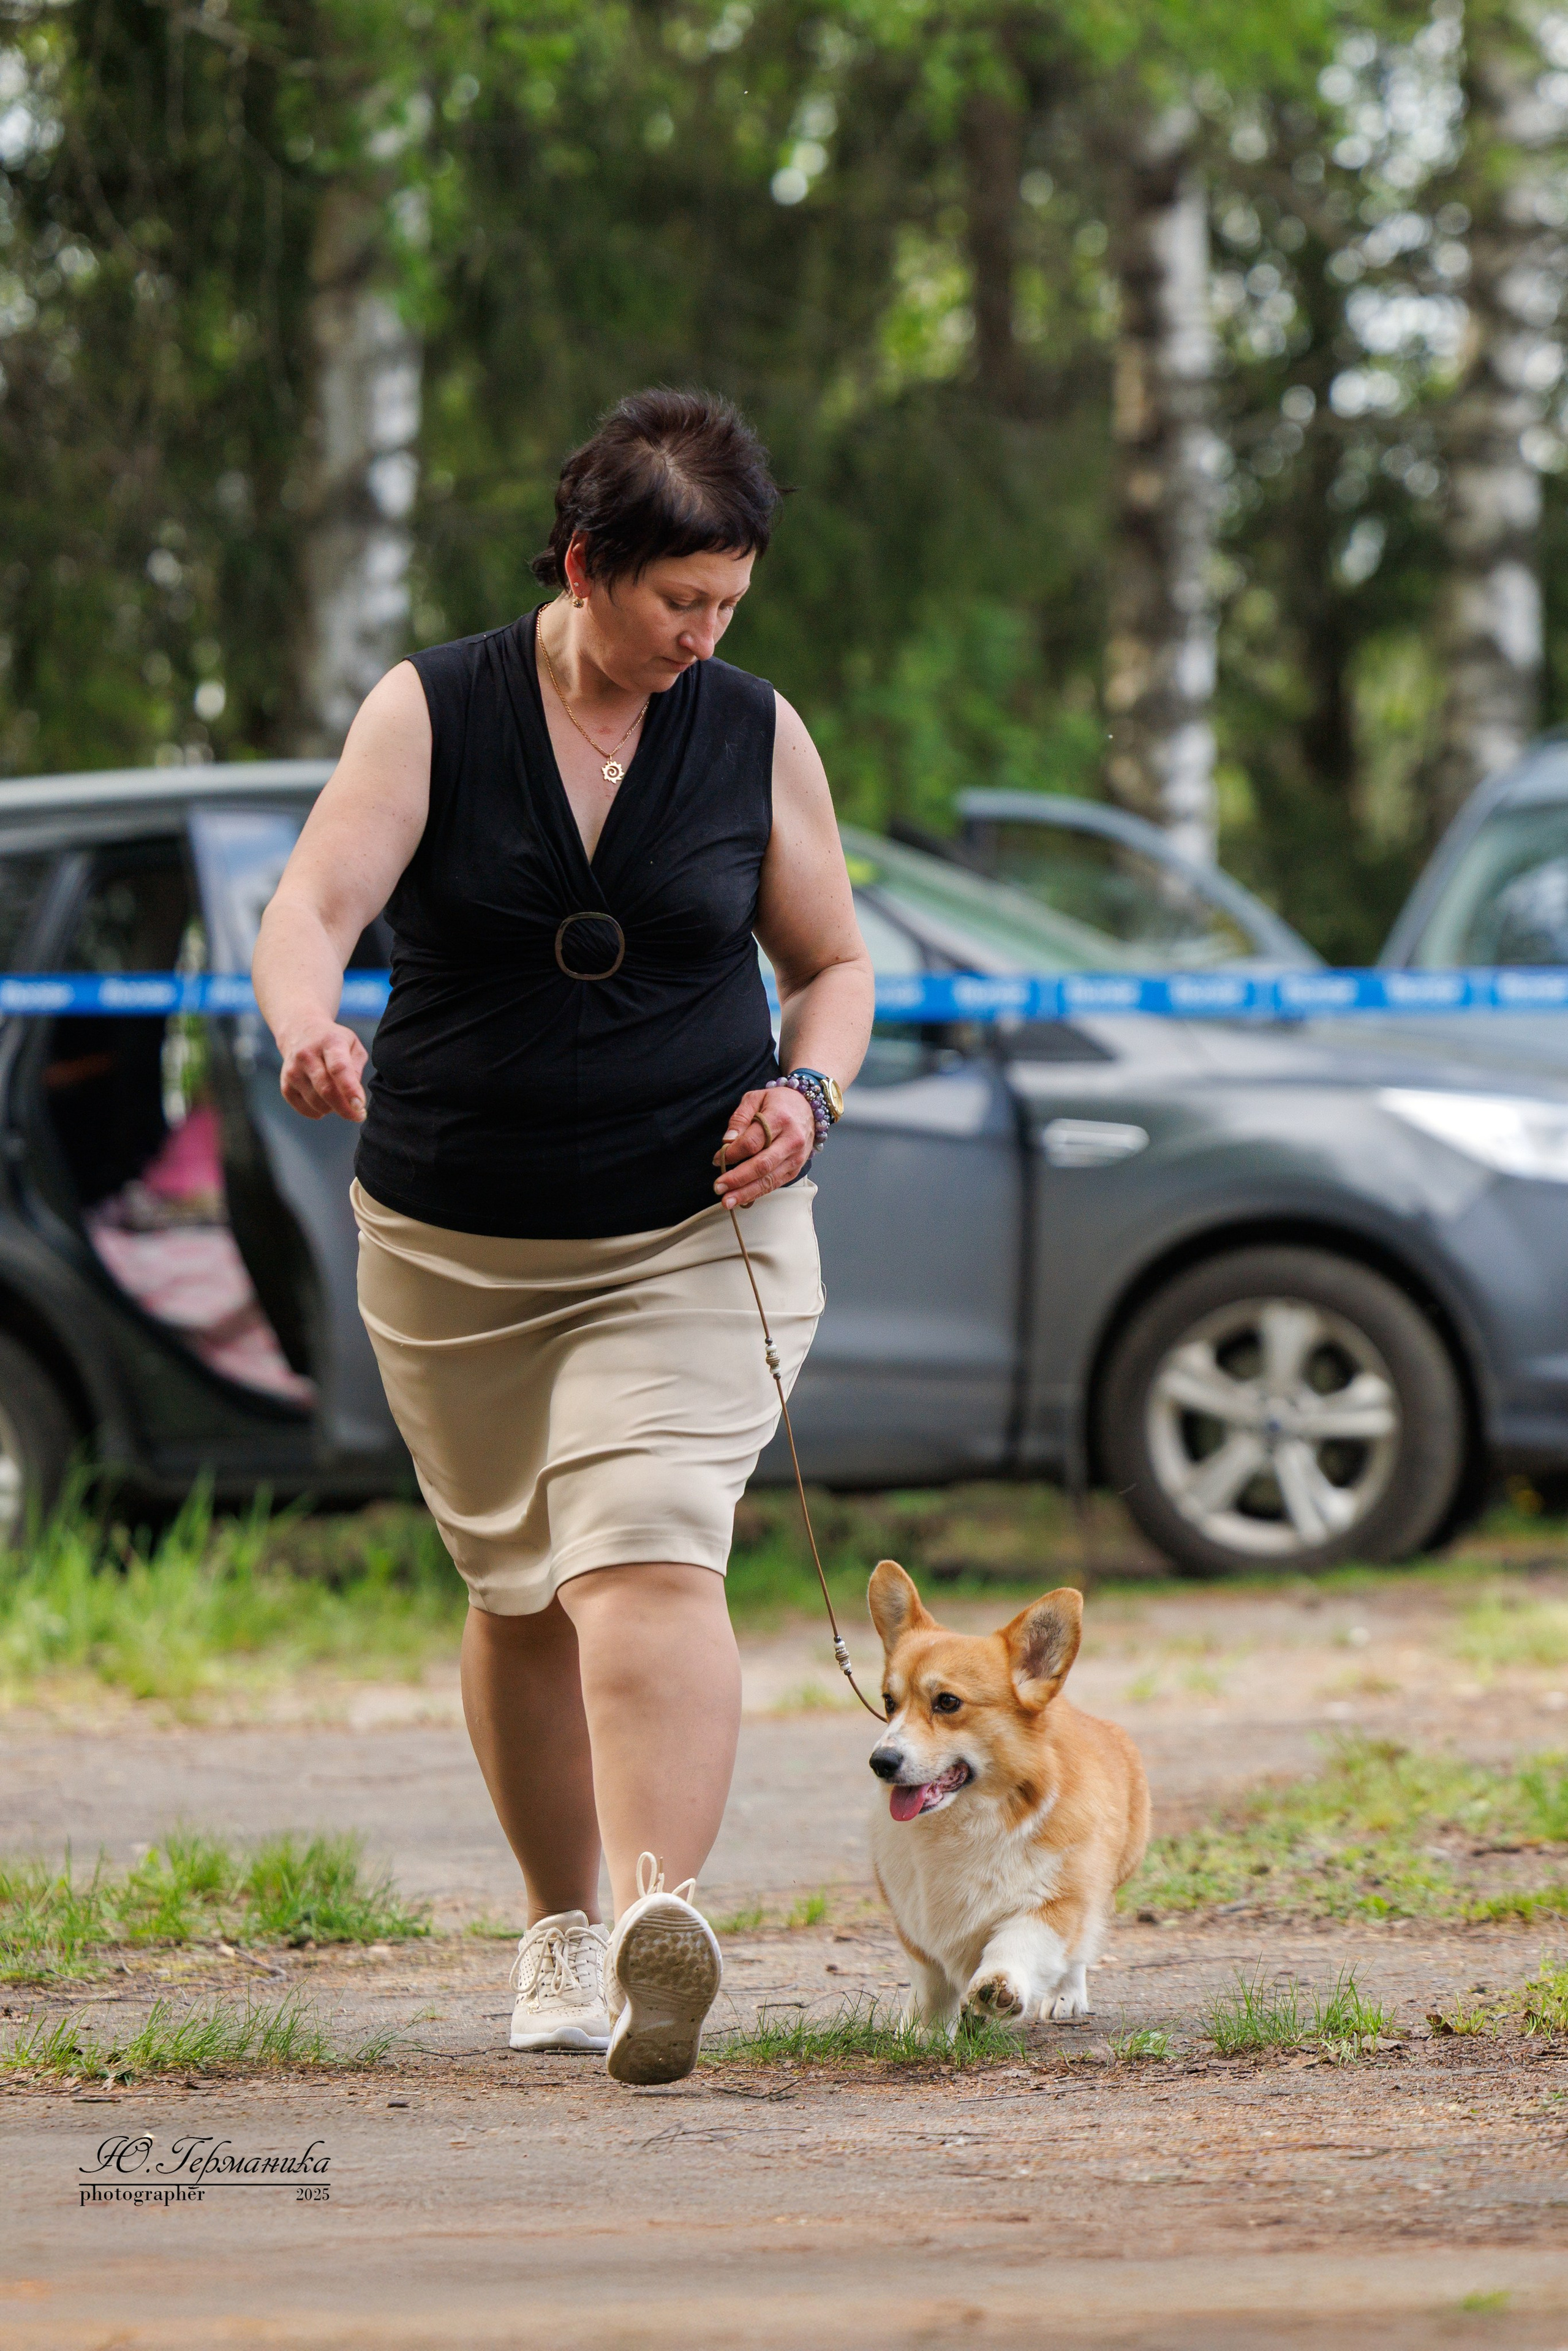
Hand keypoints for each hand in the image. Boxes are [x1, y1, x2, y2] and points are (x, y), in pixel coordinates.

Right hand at [278, 1019, 369, 1122]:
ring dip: (332, 1108)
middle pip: (326, 1090)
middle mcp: (307, 1055)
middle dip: (344, 1108)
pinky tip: (325, 1103)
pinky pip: (303, 1108)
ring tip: (340, 1100)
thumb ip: (357, 1068)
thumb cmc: (332, 1041)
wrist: (300, 1031)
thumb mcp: (352, 1044)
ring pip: (316, 1102)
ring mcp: (293, 1070)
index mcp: (329, 1042)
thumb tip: (353, 1095)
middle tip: (357, 1115)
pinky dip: (318, 1112)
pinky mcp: (285, 1084)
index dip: (350, 1090)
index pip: (339, 1068)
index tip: (359, 1106)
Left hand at [713, 1084, 814, 1207]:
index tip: (717, 1159)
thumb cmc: (779, 1102)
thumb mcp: (756, 1098)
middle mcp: (791, 1140)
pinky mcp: (796, 1168)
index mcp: (780, 1119)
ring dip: (746, 1192)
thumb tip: (727, 1141)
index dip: (733, 1153)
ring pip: (769, 1179)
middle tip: (718, 1187)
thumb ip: (740, 1118)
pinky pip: (775, 1183)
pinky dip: (758, 1193)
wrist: (809, 1107)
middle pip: (762, 1165)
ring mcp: (796, 1157)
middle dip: (738, 1179)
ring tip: (727, 1201)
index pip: (753, 1142)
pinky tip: (743, 1199)